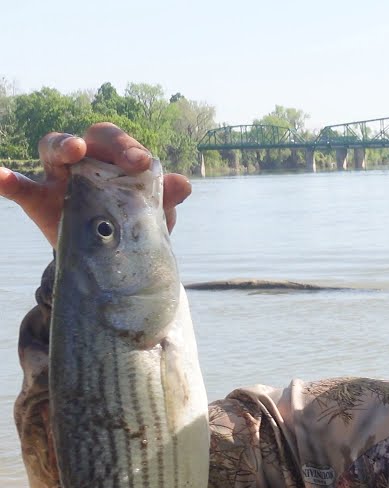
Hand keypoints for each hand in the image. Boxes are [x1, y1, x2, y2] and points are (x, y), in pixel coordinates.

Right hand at [0, 123, 191, 247]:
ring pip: (51, 150)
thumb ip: (165, 197)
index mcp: (112, 159)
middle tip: (117, 157)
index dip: (127, 146)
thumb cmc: (133, 223)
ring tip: (72, 152)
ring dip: (61, 146)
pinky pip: (19, 188)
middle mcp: (84, 162)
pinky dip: (6, 180)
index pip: (116, 142)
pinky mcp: (39, 202)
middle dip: (100, 142)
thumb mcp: (153, 214)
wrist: (111, 259)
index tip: (141, 162)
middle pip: (84, 138)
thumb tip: (182, 184)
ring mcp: (58, 180)